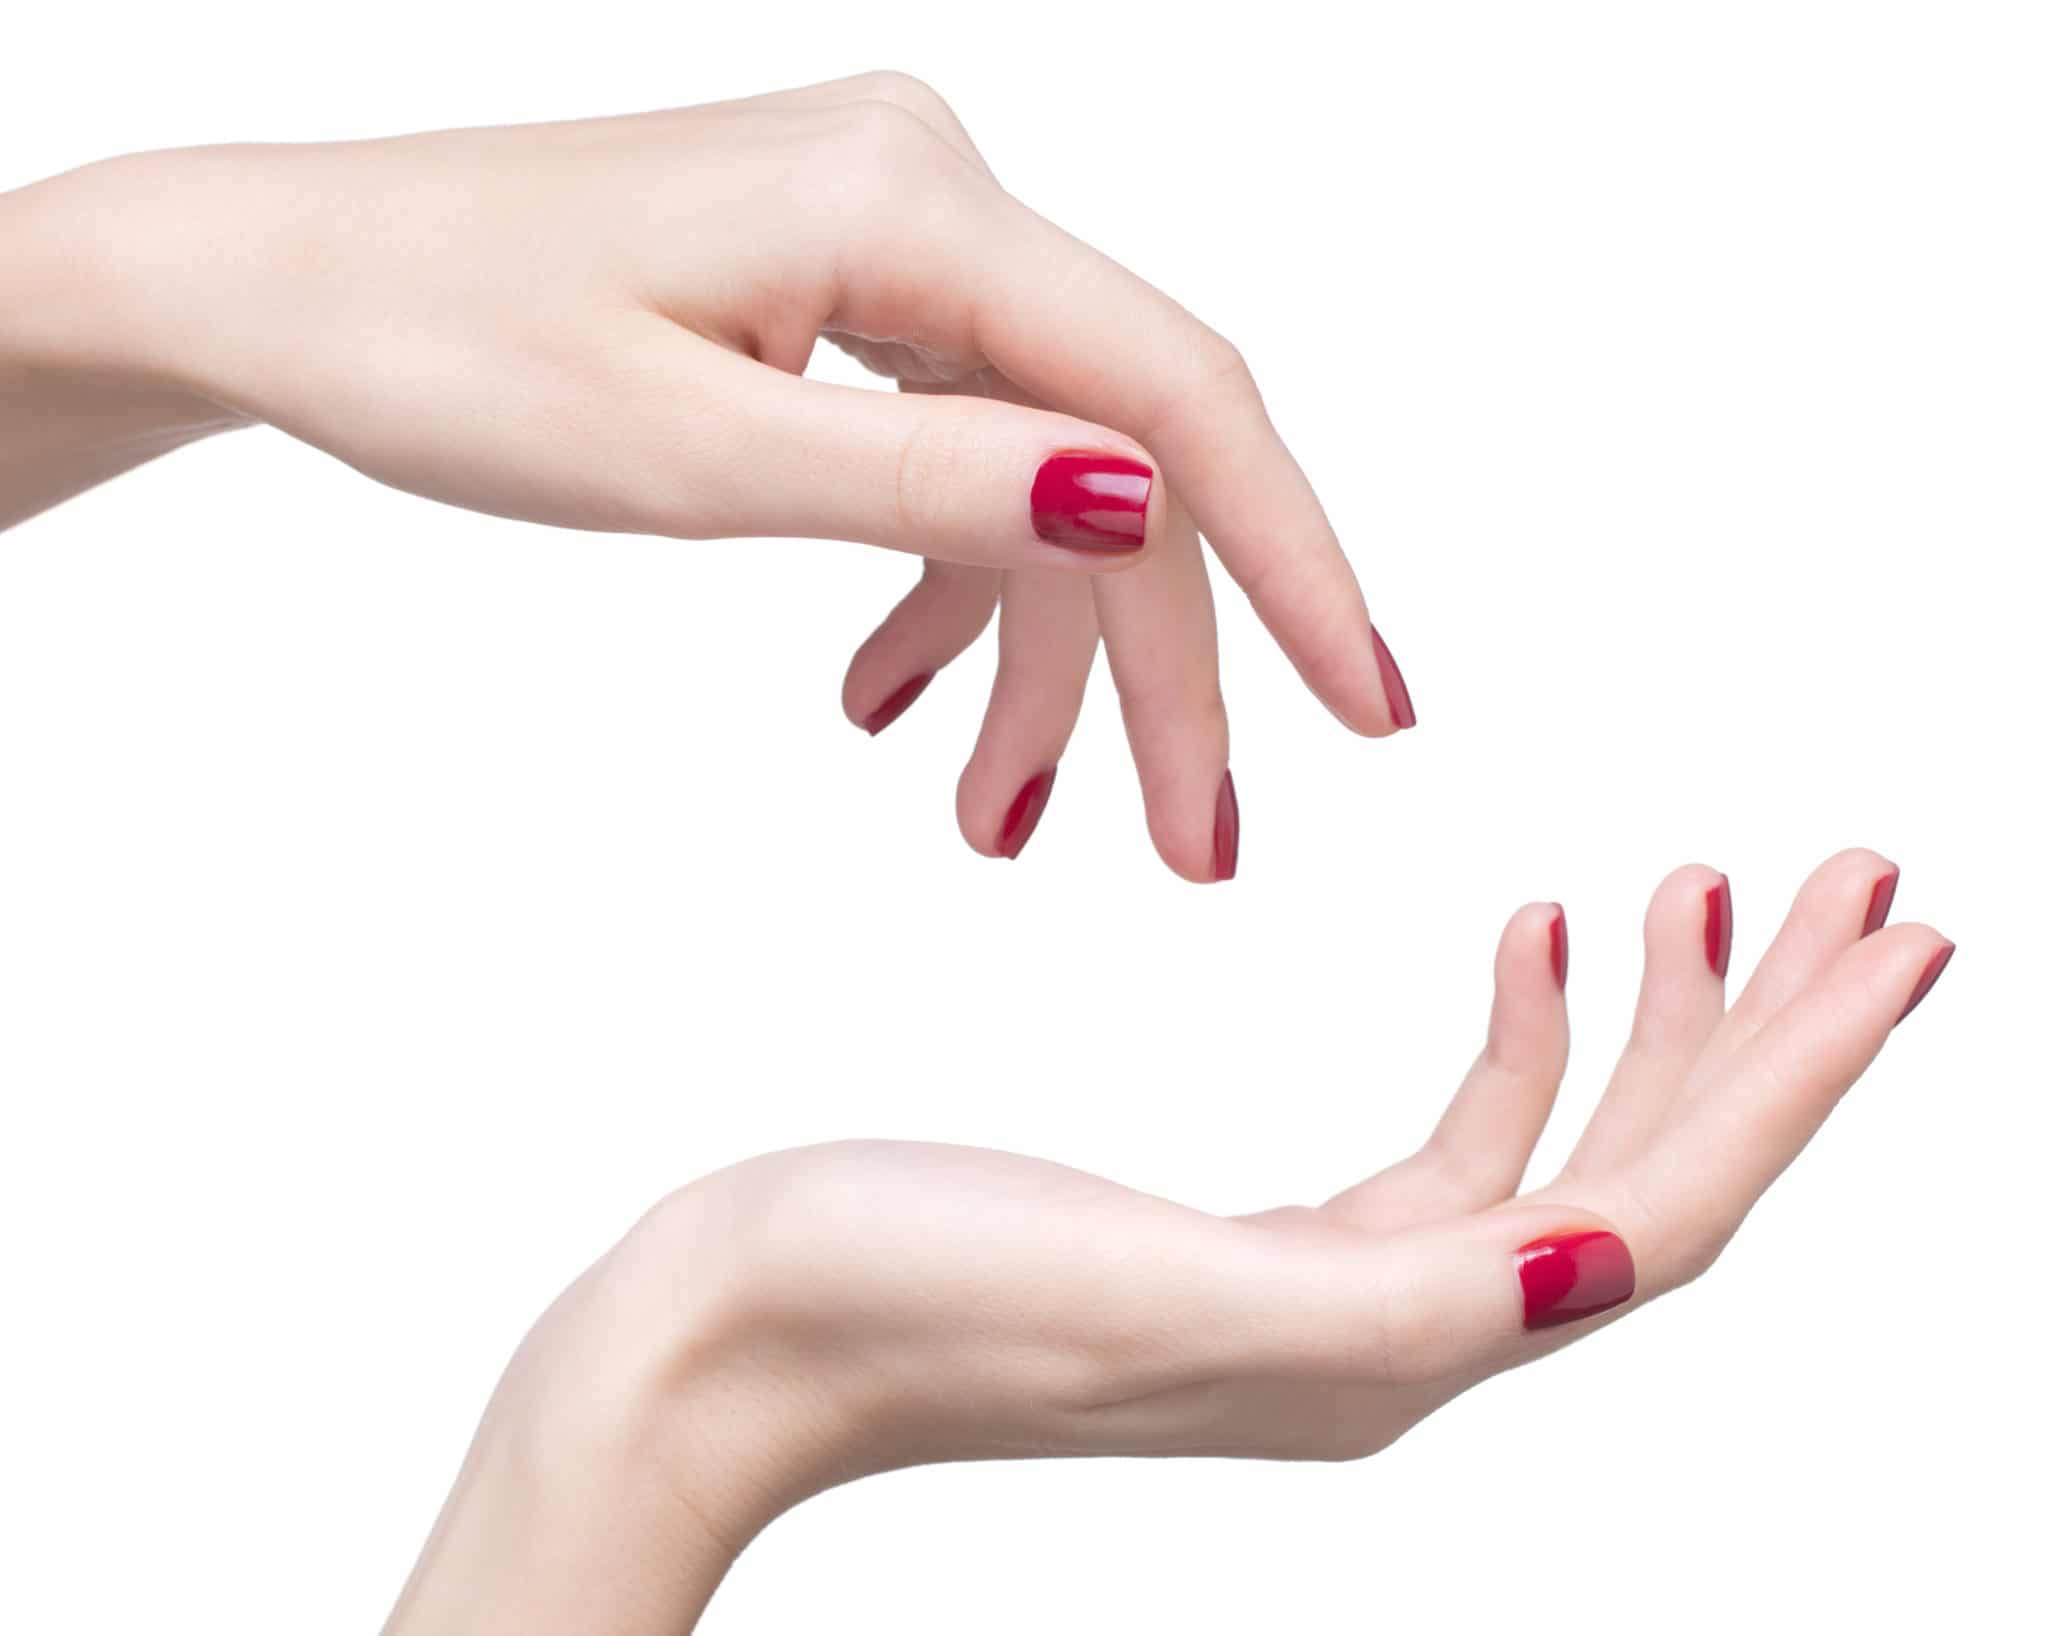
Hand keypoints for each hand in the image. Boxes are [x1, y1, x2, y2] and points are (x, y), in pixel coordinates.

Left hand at [2, 73, 1412, 880]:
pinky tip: (887, 703)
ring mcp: (889, 247)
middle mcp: (929, 201)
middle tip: (1187, 849)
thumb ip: (925, 479)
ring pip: (1043, 478)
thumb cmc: (432, 344)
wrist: (279, 283)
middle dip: (1158, 665)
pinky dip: (944, 593)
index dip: (1292, 563)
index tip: (1366, 712)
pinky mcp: (843, 301)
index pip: (1173, 395)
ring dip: (1038, 657)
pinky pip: (954, 457)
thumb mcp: (682, 454)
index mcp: (906, 204)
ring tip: (994, 820)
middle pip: (1122, 456)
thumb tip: (1144, 500)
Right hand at [382, 851, 1950, 1633]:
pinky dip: (1517, 1033)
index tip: (1895, 932)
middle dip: (1768, 1030)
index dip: (1797, 1075)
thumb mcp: (1171, 1294)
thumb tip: (1606, 1269)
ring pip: (1560, 1144)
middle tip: (1862, 879)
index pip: (1667, 1208)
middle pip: (1646, 1174)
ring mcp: (1333, 1291)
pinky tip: (1531, 939)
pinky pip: (1452, 1136)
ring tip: (1702, 885)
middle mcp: (1399, 1339)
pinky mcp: (1261, 1240)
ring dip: (1657, 1019)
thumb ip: (1407, 1298)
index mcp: (1399, 1354)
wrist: (731, 1333)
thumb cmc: (904, 1299)